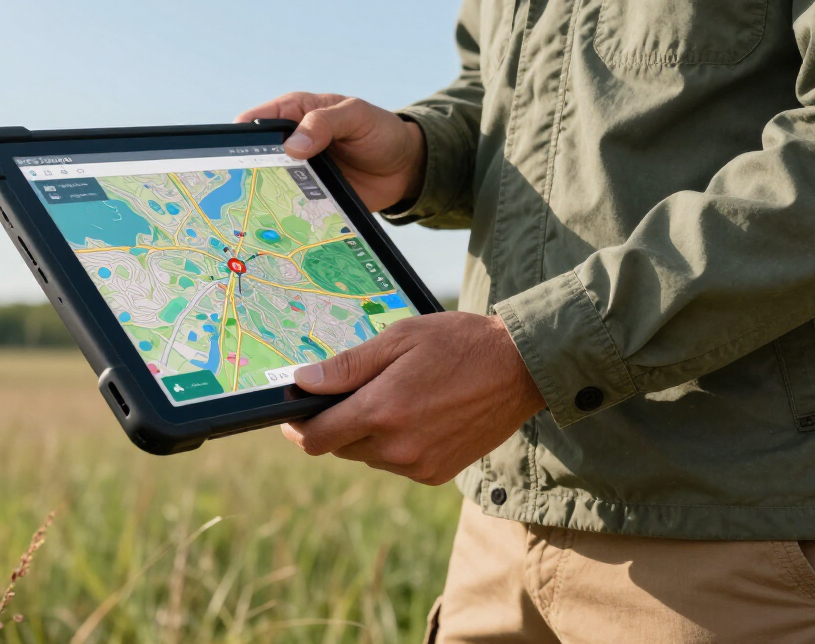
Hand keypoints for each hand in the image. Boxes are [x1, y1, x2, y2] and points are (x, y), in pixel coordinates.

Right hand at [235, 93, 424, 211]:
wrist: (405, 167)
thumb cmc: (379, 130)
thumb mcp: (356, 116)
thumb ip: (325, 123)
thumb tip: (292, 145)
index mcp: (294, 114)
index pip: (255, 121)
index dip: (240, 136)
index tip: (236, 153)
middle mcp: (290, 144)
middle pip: (255, 158)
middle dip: (247, 172)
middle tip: (247, 187)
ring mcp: (298, 173)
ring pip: (268, 186)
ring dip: (265, 197)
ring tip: (262, 211)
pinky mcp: (309, 199)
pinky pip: (289, 209)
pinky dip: (284, 217)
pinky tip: (283, 227)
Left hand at [281, 312, 546, 484]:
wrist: (521, 369)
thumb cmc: (458, 344)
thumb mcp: (399, 340)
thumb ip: (347, 366)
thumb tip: (302, 382)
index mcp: (380, 412)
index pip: (316, 438)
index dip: (298, 428)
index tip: (294, 416)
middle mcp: (395, 448)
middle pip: (340, 448)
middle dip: (337, 423)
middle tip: (354, 392)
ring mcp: (417, 466)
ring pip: (368, 457)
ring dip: (367, 434)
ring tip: (395, 397)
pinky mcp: (436, 474)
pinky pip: (396, 464)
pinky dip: (395, 444)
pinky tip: (417, 414)